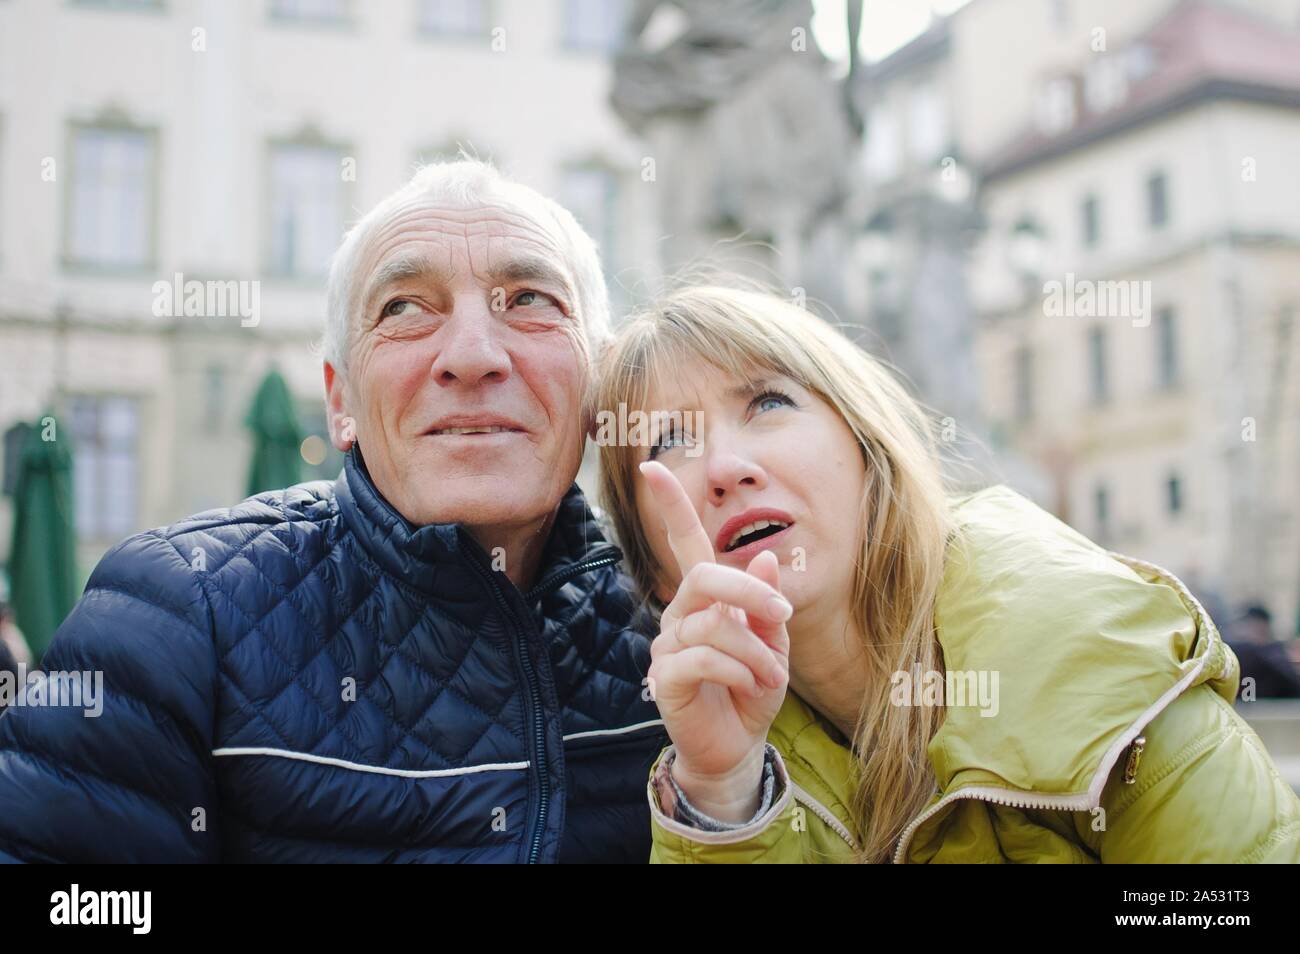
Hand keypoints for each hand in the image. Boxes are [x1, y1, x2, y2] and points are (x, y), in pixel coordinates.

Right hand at [640, 461, 791, 821]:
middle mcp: (680, 614)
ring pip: (712, 623)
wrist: (738, 745)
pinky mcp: (664, 677)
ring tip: (772, 675)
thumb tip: (762, 557)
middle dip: (747, 591)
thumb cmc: (752, 688)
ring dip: (754, 649)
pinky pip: (702, 658)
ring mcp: (667, 645)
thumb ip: (766, 604)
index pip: (685, 543)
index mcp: (705, 598)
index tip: (653, 465)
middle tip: (782, 617)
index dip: (670, 505)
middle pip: (703, 576)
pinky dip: (737, 670)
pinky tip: (750, 686)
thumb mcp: (773, 643)